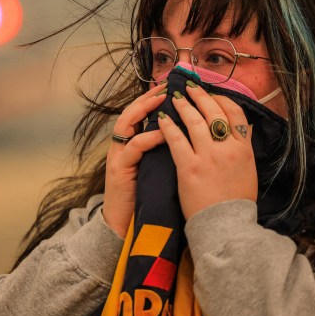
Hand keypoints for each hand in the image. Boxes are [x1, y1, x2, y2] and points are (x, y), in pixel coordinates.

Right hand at [103, 83, 166, 236]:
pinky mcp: (119, 170)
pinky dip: (148, 137)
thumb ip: (169, 151)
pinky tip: (164, 132)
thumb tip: (195, 135)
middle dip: (149, 97)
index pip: (142, 113)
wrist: (126, 229)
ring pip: (126, 123)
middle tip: (167, 86)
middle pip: (131, 111)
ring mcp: (118, 157)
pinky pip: (134, 147)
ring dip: (144, 110)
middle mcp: (122, 146)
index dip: (155, 98)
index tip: (173, 86)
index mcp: (133, 144)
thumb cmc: (149, 200)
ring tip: (163, 101)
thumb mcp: (160, 170)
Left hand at [157, 83, 256, 219]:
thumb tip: (237, 132)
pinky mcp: (189, 167)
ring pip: (194, 121)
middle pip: (214, 112)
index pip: (235, 113)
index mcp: (244, 149)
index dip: (222, 100)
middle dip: (201, 96)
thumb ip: (241, 150)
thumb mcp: (248, 171)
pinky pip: (176, 139)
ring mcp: (208, 157)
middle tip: (190, 87)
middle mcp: (228, 149)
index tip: (212, 96)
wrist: (226, 226)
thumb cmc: (236, 202)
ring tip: (175, 97)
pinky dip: (169, 126)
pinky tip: (163, 119)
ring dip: (183, 105)